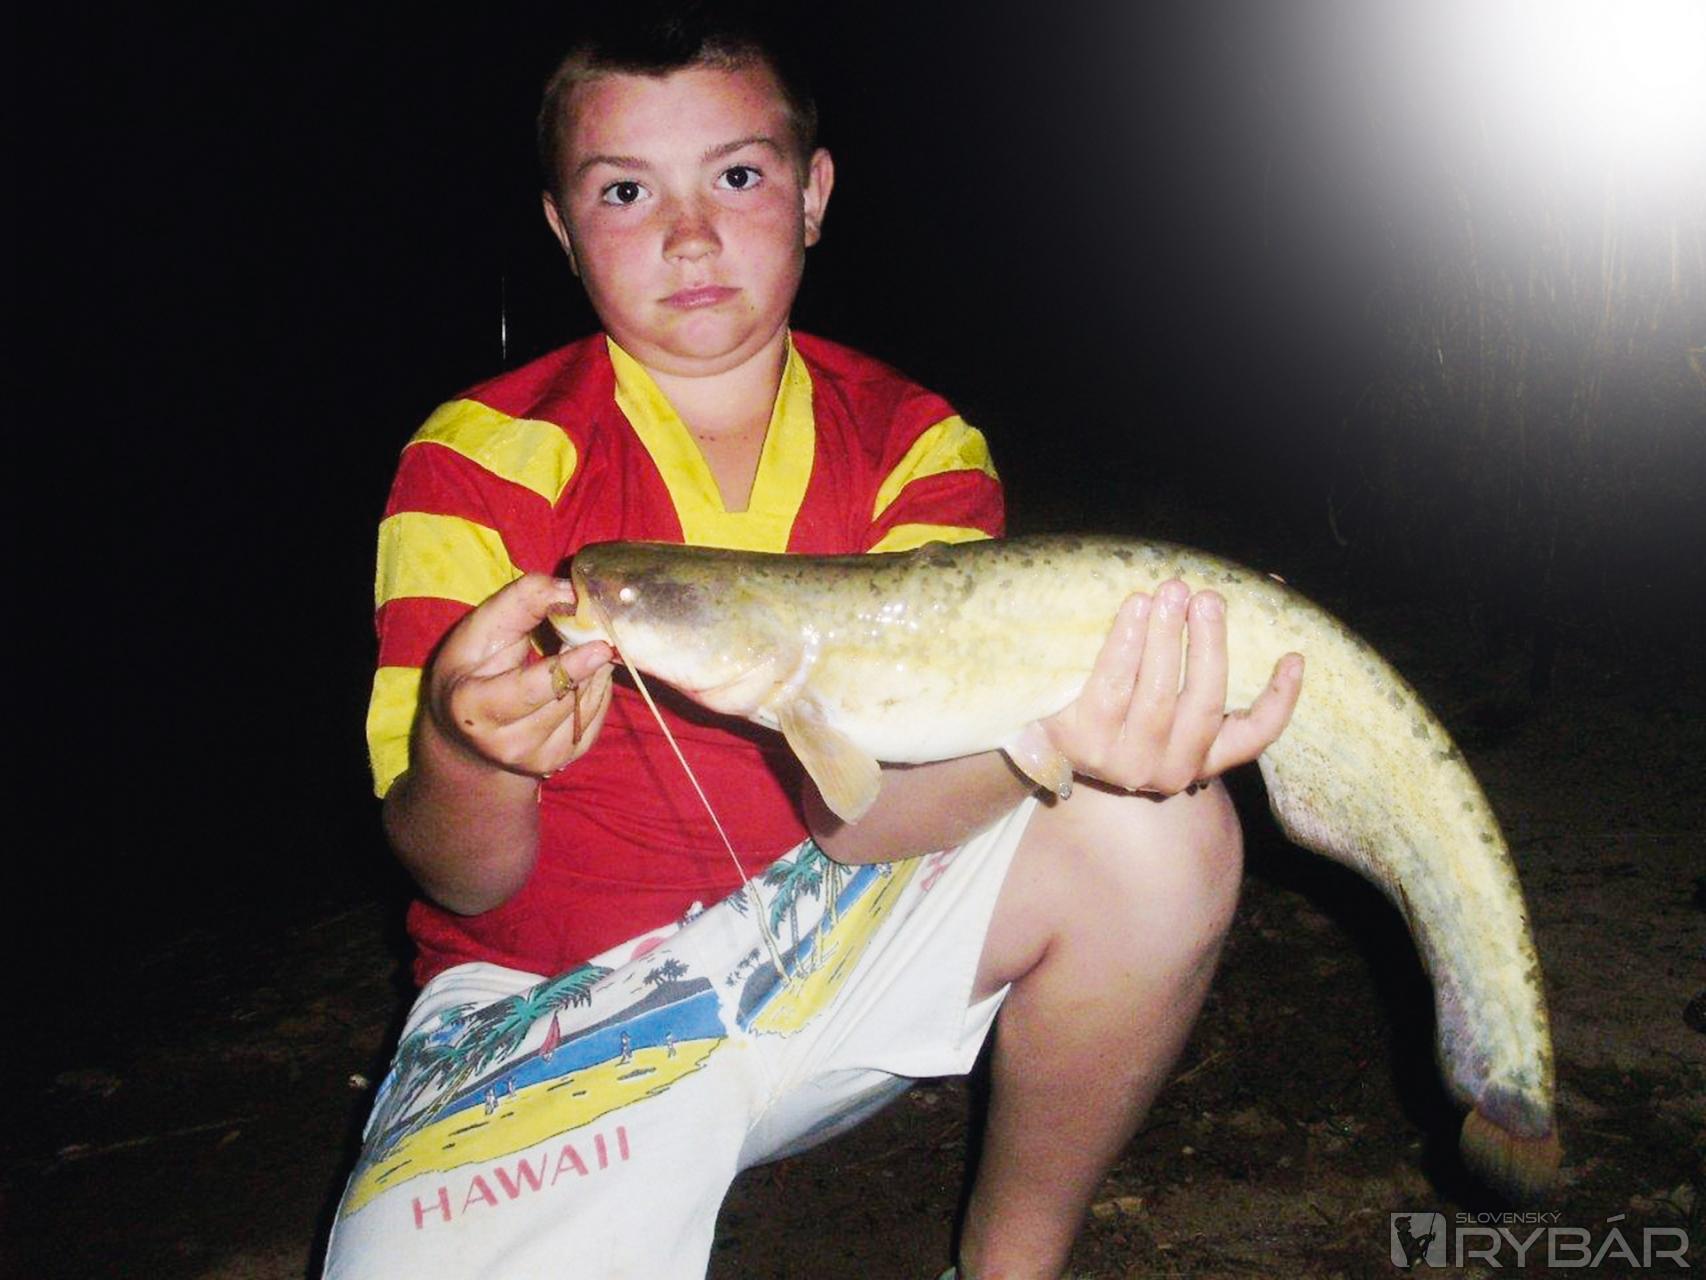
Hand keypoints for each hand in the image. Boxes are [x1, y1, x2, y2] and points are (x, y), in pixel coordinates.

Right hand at [421, 573, 615, 778]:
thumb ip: (521, 603)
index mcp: (474, 710)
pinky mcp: (565, 760)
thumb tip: (572, 592)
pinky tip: (579, 672)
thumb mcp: (479, 630)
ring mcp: (539, 758)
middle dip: (585, 659)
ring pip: (586, 703)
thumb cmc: (470, 669)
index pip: (531, 690)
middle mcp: (507, 744)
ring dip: (592, 669)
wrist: (467, 731)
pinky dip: (595, 687)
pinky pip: (597, 715)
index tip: (601, 645)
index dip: (568, 667)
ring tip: (576, 647)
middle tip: (592, 628)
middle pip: (566, 695)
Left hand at [1040, 580, 1302, 795]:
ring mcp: (1125, 762)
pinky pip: (1112, 685)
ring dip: (1168, 636)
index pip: (1253, 737)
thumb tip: (1266, 584)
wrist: (1042, 736)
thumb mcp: (1163, 692)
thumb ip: (1202, 652)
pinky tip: (1135, 608)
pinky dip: (1127, 642)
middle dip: (1208, 645)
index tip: (1293, 657)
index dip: (1280, 700)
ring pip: (1158, 694)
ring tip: (1172, 591)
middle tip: (1207, 598)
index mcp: (1200, 758)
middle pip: (1203, 703)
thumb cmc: (1116, 701)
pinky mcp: (1083, 743)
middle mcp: (1169, 770)